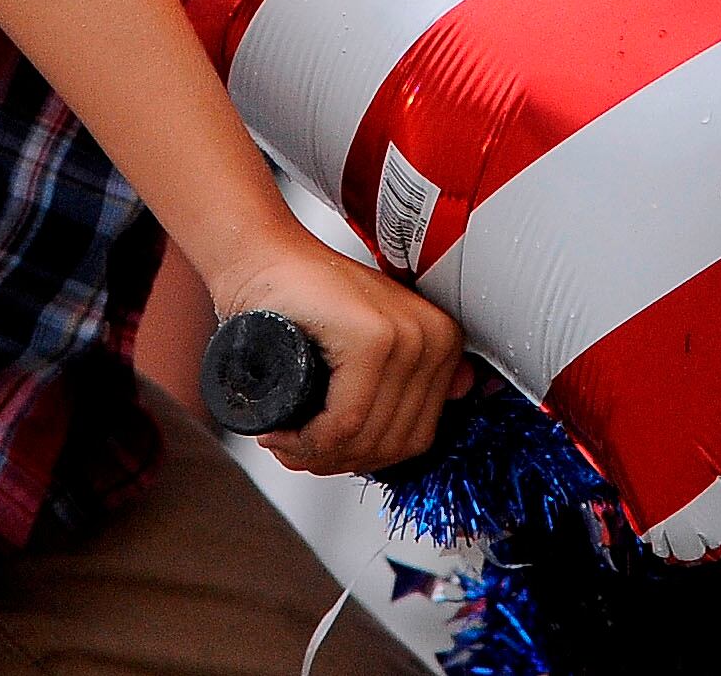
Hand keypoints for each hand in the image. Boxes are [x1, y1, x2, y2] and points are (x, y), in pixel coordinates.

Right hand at [202, 226, 466, 474]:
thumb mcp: (371, 334)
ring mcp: (405, 335)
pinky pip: (345, 423)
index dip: (359, 458)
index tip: (319, 452)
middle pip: (390, 444)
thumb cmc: (305, 298)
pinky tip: (281, 431)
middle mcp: (433, 337)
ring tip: (284, 438)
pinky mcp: (371, 338)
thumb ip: (418, 366)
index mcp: (443, 341)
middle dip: (334, 461)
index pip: (414, 440)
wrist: (260, 259)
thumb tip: (461, 390)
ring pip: (365, 438)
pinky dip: (309, 440)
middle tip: (292, 447)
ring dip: (315, 455)